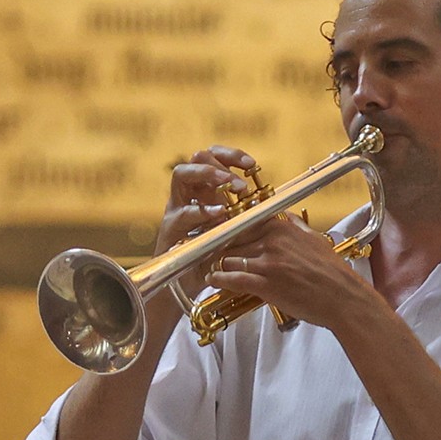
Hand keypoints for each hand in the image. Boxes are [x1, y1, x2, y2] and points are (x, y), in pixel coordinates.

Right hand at [156, 146, 259, 301]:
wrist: (186, 284)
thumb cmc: (212, 256)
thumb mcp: (231, 229)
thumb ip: (244, 213)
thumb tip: (270, 202)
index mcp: (204, 189)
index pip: (214, 157)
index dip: (232, 156)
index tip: (252, 165)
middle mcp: (188, 193)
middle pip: (197, 158)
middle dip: (221, 164)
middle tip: (240, 183)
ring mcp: (176, 208)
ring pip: (181, 174)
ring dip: (208, 175)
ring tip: (230, 187)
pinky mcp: (170, 228)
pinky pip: (183, 212)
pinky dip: (203, 211)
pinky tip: (220, 214)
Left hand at [200, 212, 382, 335]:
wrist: (343, 297)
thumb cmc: (331, 273)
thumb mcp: (314, 238)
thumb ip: (295, 226)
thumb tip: (285, 218)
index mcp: (281, 226)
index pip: (243, 223)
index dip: (229, 232)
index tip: (220, 237)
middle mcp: (272, 240)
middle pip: (231, 241)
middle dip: (220, 249)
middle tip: (209, 256)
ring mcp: (267, 262)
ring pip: (229, 259)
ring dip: (218, 266)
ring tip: (210, 269)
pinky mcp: (265, 284)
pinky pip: (232, 279)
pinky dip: (219, 280)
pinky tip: (213, 281)